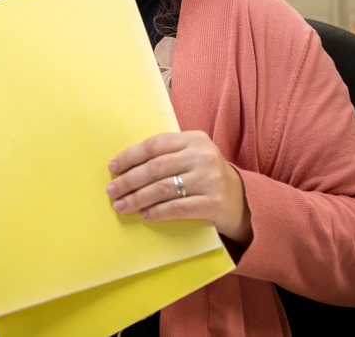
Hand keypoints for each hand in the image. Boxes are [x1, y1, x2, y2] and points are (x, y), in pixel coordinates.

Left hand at [105, 131, 251, 245]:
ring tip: (121, 206)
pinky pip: (177, 208)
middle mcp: (202, 156)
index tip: (112, 168)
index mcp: (194, 139)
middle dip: (128, 181)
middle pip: (154, 168)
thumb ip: (167, 154)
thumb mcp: (192, 156)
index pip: (154, 145)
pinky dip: (157, 212)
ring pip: (162, 189)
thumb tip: (124, 167)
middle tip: (111, 191)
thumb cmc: (206, 176)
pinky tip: (145, 215)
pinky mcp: (213, 203)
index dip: (129, 156)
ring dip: (137, 199)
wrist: (242, 200)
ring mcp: (209, 179)